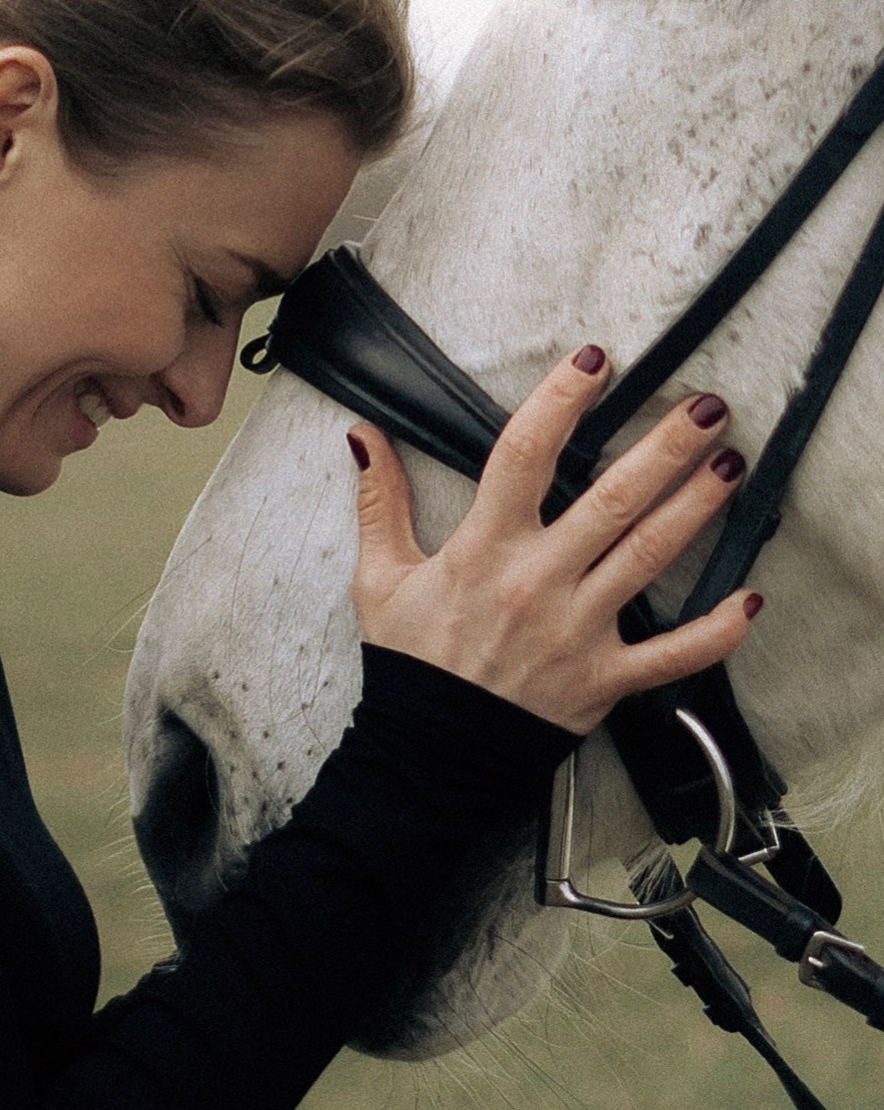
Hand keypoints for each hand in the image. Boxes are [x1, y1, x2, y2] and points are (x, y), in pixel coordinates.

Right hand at [348, 346, 759, 734]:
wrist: (430, 754)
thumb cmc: (412, 661)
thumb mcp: (381, 577)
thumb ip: (380, 502)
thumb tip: (364, 437)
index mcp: (484, 548)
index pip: (524, 454)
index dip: (560, 400)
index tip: (594, 359)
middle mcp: (538, 580)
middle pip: (610, 499)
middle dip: (663, 448)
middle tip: (707, 408)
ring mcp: (578, 629)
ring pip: (647, 557)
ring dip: (695, 508)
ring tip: (729, 464)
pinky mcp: (605, 677)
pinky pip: (670, 655)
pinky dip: (714, 631)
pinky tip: (750, 599)